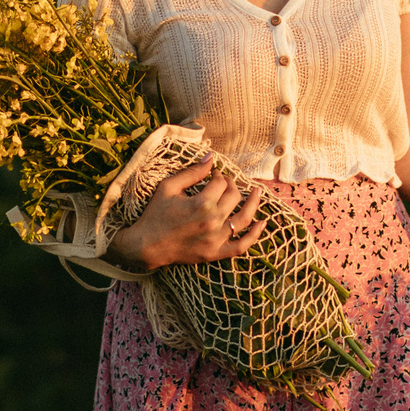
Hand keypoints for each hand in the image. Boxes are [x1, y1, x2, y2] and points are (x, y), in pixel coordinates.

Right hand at [109, 156, 267, 269]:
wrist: (146, 246)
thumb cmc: (155, 214)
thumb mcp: (169, 187)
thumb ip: (192, 172)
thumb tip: (211, 157)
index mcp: (201, 203)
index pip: (221, 182)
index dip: (218, 175)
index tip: (213, 174)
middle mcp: (212, 221)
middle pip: (234, 196)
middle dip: (232, 185)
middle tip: (226, 183)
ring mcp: (216, 239)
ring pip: (243, 218)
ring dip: (254, 203)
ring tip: (258, 192)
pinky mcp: (215, 253)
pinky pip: (241, 246)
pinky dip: (254, 235)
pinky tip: (262, 223)